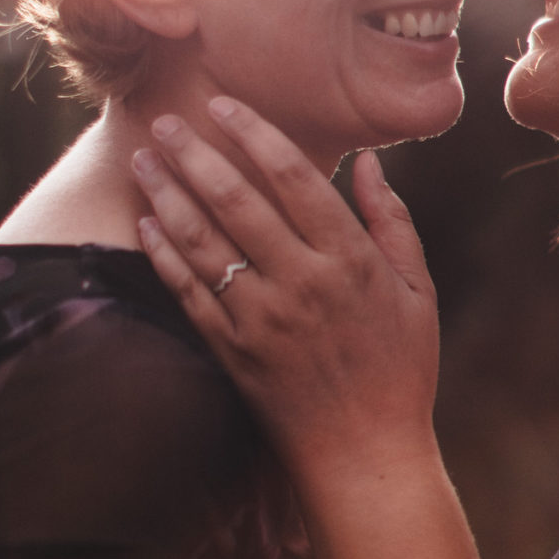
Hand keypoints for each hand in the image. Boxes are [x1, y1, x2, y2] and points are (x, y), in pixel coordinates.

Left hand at [133, 98, 439, 475]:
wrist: (365, 454)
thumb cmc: (399, 367)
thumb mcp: (416, 289)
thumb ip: (391, 220)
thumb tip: (369, 159)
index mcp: (350, 260)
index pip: (293, 178)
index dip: (253, 134)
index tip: (223, 104)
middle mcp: (302, 283)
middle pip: (236, 200)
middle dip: (194, 153)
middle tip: (162, 121)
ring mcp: (262, 319)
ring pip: (203, 242)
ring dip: (167, 195)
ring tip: (142, 161)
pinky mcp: (233, 352)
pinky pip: (189, 293)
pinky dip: (163, 255)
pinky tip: (145, 223)